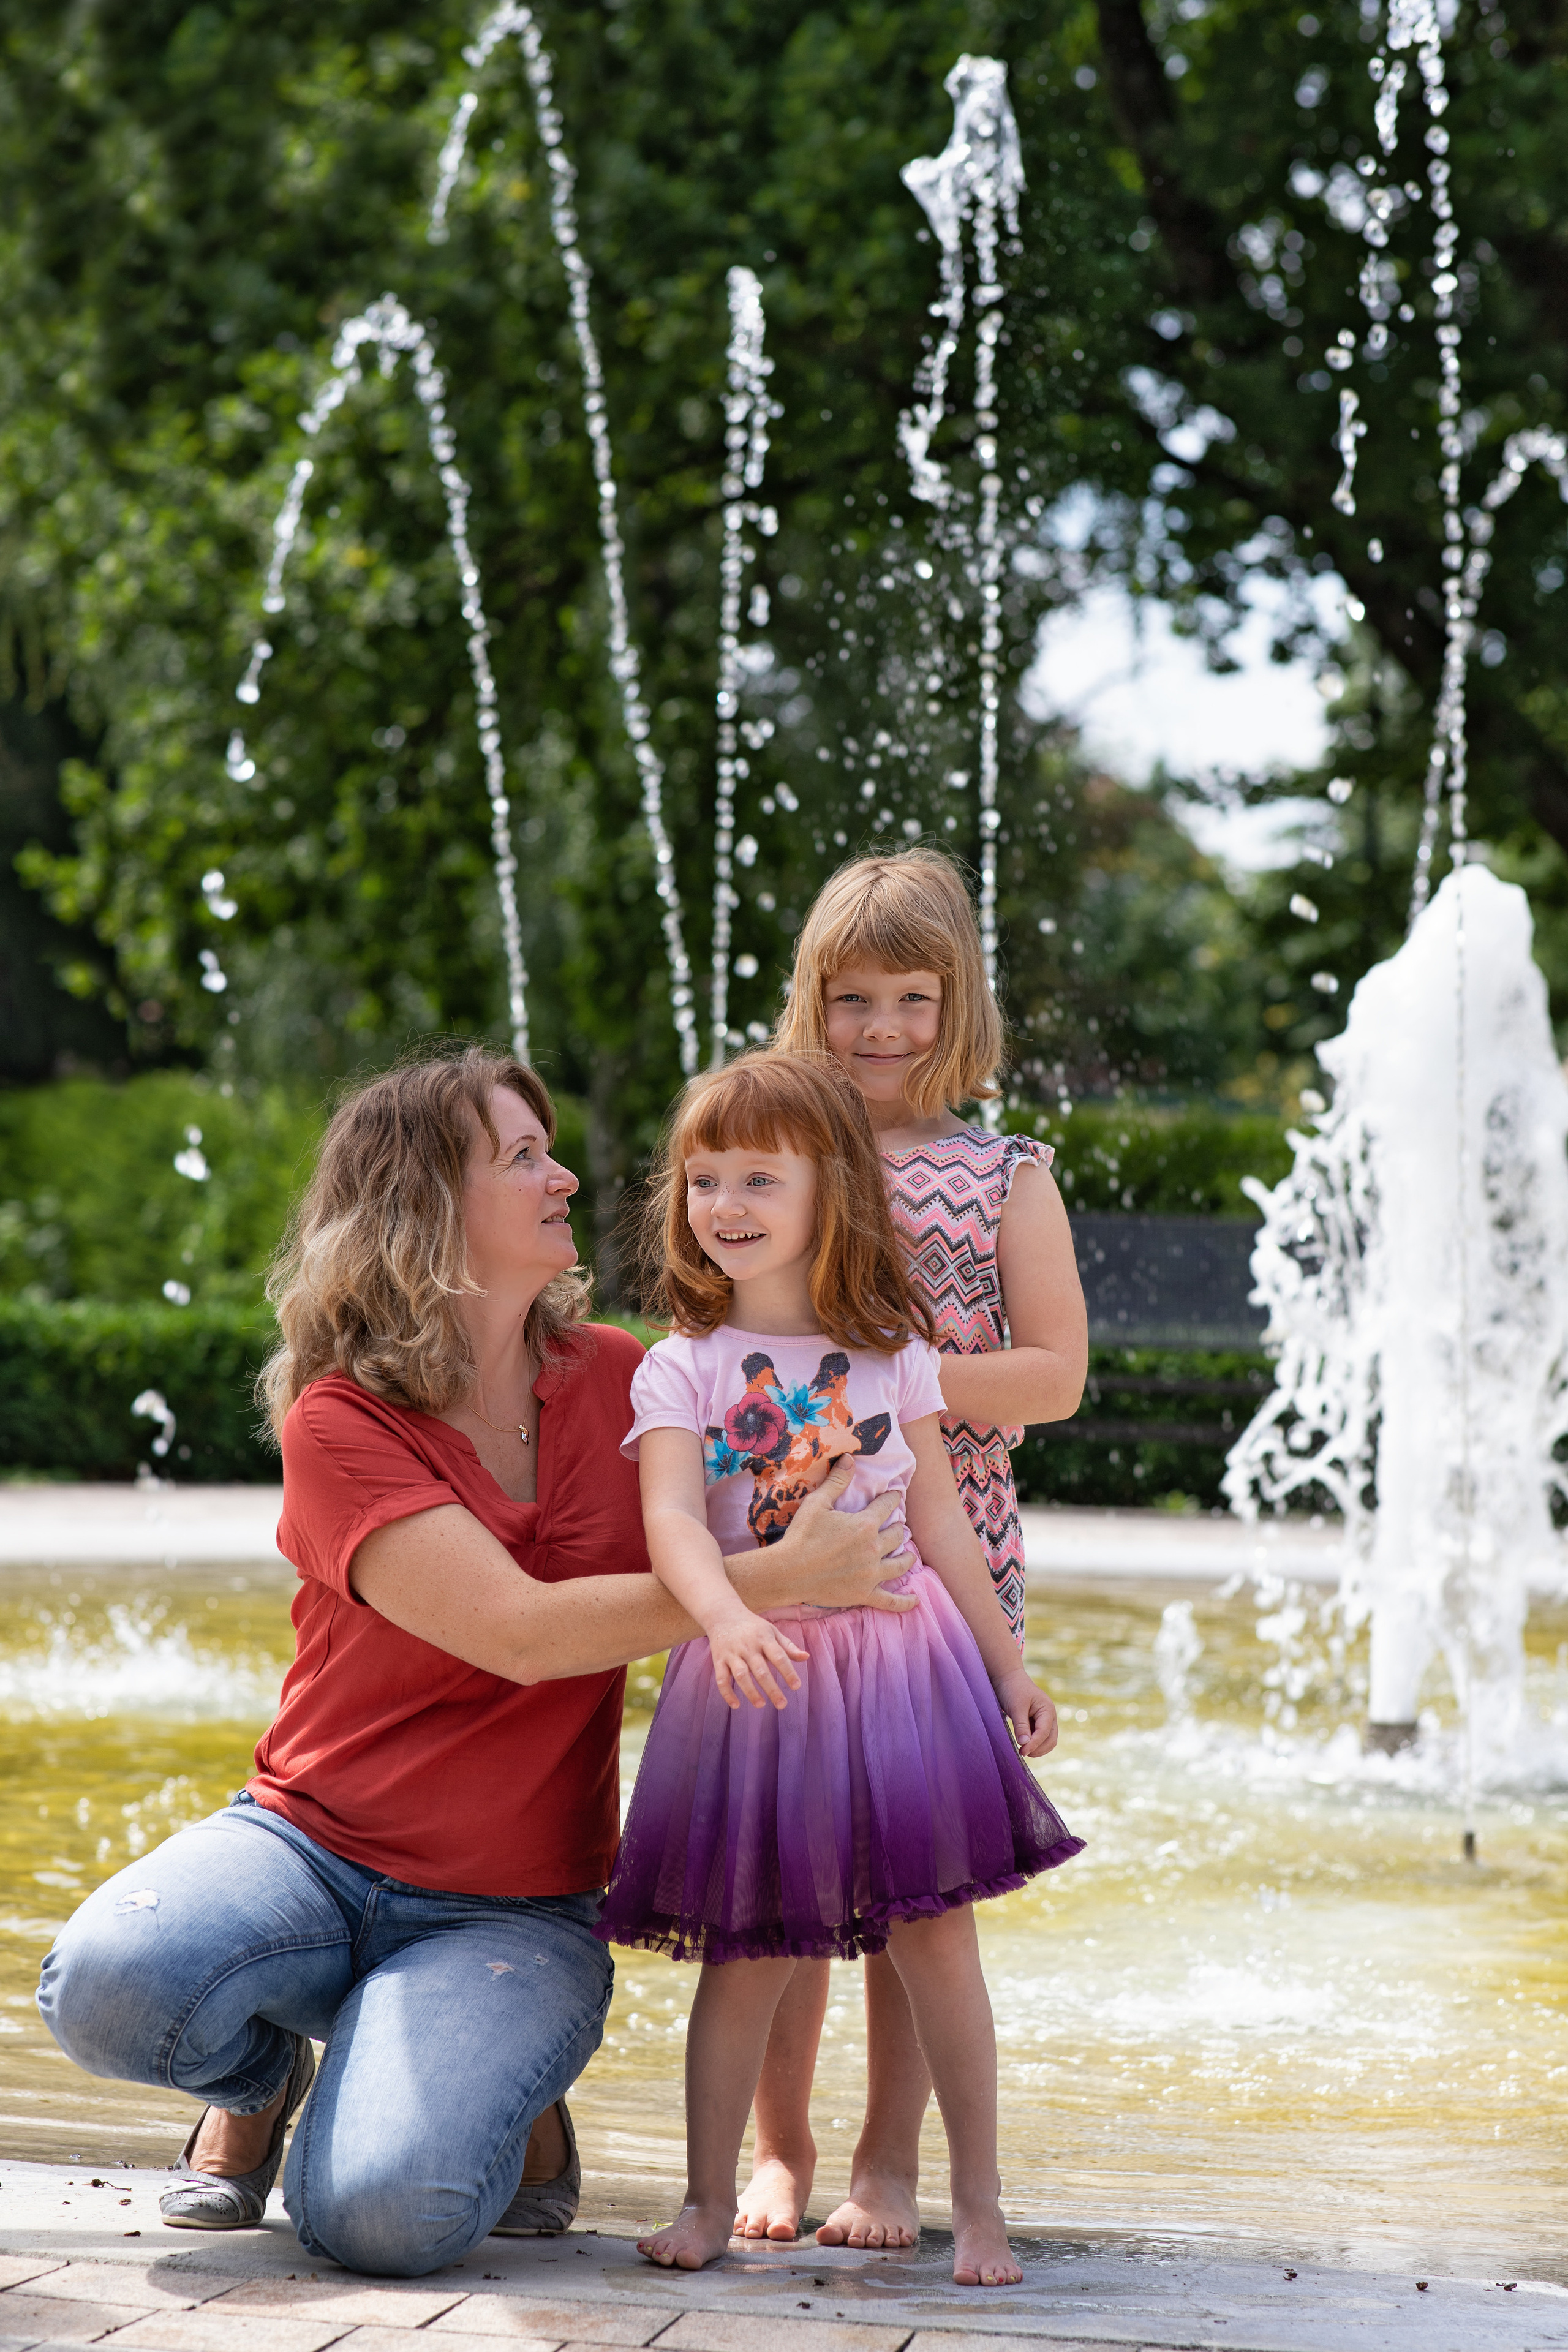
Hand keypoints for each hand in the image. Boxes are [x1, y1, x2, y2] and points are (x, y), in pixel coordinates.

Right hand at [706, 1606, 809, 1711]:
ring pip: (741, 1676)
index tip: (796, 1686)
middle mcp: (748, 1647)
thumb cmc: (753, 1626)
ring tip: (761, 1705)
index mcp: (763, 1638)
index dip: (788, 1672)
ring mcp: (732, 1654)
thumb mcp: (771, 1631)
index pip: (778, 1656)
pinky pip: (721, 1679)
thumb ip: (788, 1646)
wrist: (723, 1614)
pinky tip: (736, 1705)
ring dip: (750, 1692)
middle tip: (782, 1704)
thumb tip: (806, 1657)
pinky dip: (727, 1693)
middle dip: (771, 1689)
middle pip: (760, 1670)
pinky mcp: (719, 1660)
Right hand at [761, 1459, 914, 1613]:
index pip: (887, 1506)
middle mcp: (873, 1549)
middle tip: (898, 1526)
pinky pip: (890, 1601)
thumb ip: (837, 1481)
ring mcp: (871, 1575)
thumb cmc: (801, 1536)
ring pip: (900, 1565)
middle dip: (899, 1528)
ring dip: (907, 1558)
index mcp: (865, 1525)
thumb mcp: (817, 1503)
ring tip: (909, 1555)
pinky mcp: (864, 1594)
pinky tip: (915, 1601)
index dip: (893, 1498)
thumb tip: (850, 1458)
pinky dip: (905, 1602)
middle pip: (898, 1536)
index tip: (895, 1495)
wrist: (789, 1571)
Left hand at [996, 1668, 1058, 1757]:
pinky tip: (1022, 1745)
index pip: (1045, 1732)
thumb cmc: (1012, 1688)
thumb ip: (1021, 1726)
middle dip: (1039, 1749)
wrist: (1007, 1676)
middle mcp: (1049, 1716)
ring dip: (1037, 1748)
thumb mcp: (1016, 1707)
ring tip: (1022, 1750)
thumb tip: (1025, 1744)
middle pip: (1051, 1739)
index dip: (1035, 1744)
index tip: (1022, 1751)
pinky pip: (1039, 1737)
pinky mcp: (1036, 1722)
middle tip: (1022, 1753)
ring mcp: (1044, 1719)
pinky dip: (1033, 1743)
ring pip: (1047, 1740)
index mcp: (1047, 1710)